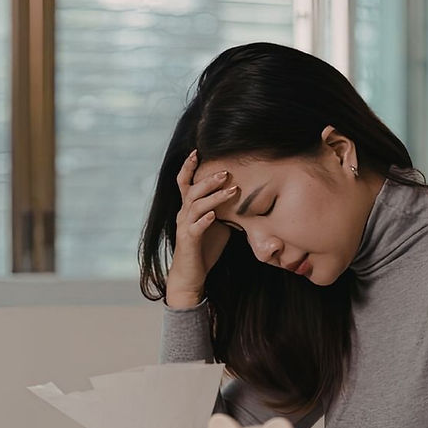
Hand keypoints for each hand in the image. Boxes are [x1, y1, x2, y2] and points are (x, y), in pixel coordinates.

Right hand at [166, 150, 235, 307]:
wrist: (190, 275)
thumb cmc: (204, 249)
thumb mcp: (217, 225)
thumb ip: (224, 210)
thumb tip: (244, 197)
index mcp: (188, 208)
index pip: (184, 182)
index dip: (188, 166)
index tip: (197, 151)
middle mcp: (183, 215)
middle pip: (192, 190)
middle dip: (209, 180)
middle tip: (226, 172)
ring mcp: (184, 228)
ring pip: (196, 206)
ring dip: (214, 197)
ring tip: (231, 191)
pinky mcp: (188, 242)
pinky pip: (195, 228)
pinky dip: (205, 220)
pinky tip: (215, 216)